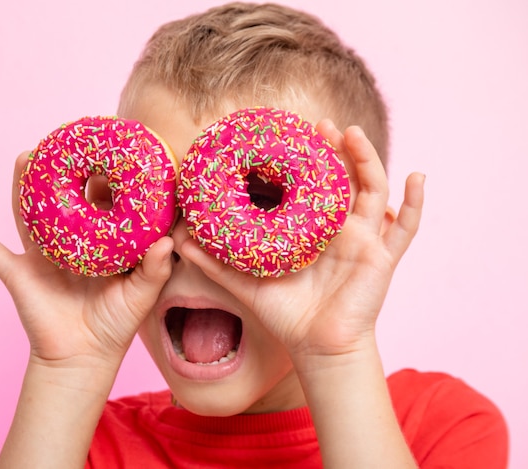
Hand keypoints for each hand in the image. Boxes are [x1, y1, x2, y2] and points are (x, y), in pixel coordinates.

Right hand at [0, 152, 173, 367]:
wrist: (83, 358)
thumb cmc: (115, 325)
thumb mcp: (141, 295)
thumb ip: (156, 269)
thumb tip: (167, 241)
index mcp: (97, 245)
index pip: (99, 205)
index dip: (105, 182)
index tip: (111, 156)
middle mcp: (68, 244)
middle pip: (62, 201)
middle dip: (63, 173)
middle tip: (65, 144)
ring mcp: (41, 257)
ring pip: (28, 215)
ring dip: (23, 186)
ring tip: (26, 156)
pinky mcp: (19, 274)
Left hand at [179, 120, 424, 359]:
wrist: (317, 347)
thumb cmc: (286, 314)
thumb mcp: (247, 281)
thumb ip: (214, 261)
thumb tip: (177, 240)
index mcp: (311, 230)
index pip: (310, 186)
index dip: (304, 160)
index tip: (289, 135)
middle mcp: (339, 228)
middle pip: (342, 179)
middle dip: (333, 150)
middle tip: (319, 126)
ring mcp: (364, 239)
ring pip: (372, 189)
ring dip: (366, 159)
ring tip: (351, 134)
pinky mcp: (382, 256)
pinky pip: (406, 228)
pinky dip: (415, 203)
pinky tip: (418, 176)